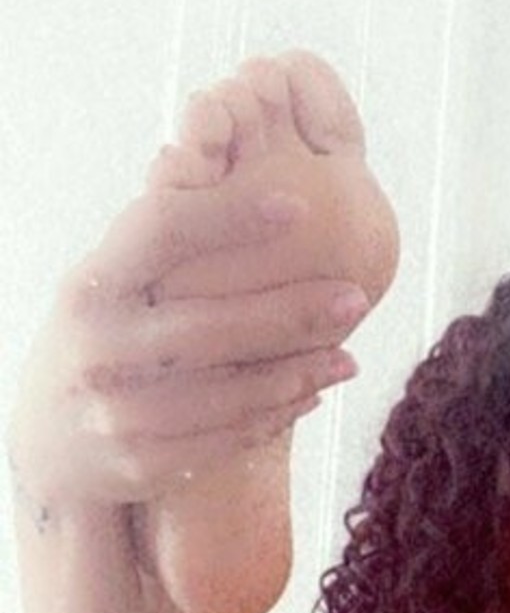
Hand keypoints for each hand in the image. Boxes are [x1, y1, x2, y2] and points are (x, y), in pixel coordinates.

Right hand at [8, 186, 364, 512]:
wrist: (48, 438)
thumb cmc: (104, 329)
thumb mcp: (111, 279)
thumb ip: (163, 236)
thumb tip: (224, 149)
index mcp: (92, 284)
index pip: (162, 231)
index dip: (231, 215)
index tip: (299, 205)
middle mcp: (98, 349)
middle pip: (209, 325)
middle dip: (292, 312)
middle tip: (357, 297)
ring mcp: (114, 413)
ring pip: (225, 393)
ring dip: (297, 373)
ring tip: (348, 356)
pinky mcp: (138, 464)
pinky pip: (222, 438)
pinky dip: (274, 415)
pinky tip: (311, 392)